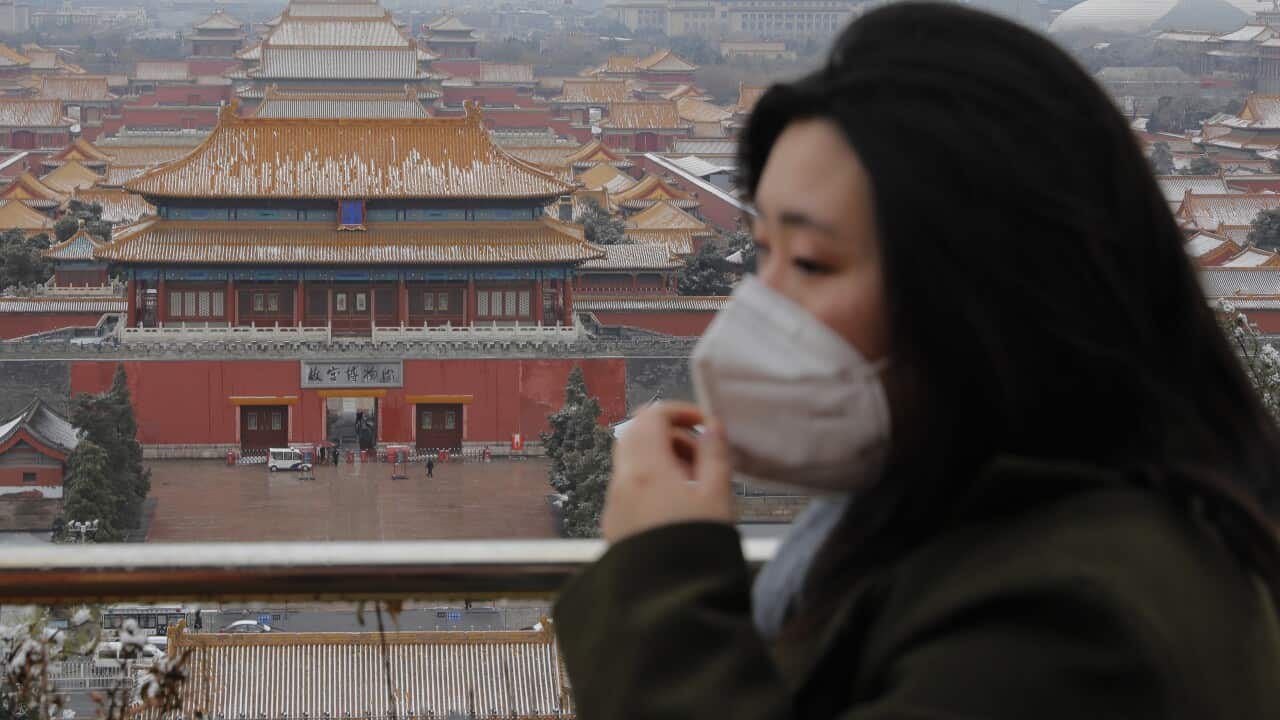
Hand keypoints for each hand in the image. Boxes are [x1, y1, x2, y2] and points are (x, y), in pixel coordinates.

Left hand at [601, 401, 735, 543]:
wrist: (667, 601)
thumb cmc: (696, 547)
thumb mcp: (717, 496)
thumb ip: (715, 454)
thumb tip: (711, 427)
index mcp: (646, 467)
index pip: (652, 415)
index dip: (679, 411)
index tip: (703, 422)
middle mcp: (622, 481)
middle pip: (637, 435)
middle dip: (669, 435)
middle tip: (699, 454)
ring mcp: (614, 504)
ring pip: (631, 462)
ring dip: (660, 459)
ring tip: (693, 484)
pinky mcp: (614, 525)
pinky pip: (628, 488)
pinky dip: (649, 482)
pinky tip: (675, 506)